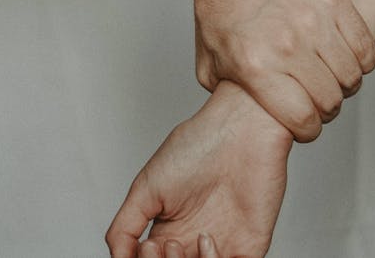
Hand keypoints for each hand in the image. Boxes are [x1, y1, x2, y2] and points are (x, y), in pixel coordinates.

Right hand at [106, 81, 293, 257]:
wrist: (239, 128)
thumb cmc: (196, 147)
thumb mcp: (146, 188)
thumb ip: (124, 228)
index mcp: (170, 231)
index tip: (143, 244)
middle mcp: (195, 242)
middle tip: (158, 244)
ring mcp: (223, 246)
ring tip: (176, 244)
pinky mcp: (250, 247)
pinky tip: (206, 240)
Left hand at [193, 0, 374, 141]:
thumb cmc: (220, 8)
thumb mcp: (210, 62)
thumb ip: (230, 96)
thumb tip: (247, 118)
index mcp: (257, 68)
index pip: (303, 119)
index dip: (308, 129)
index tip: (307, 124)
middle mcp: (287, 47)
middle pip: (330, 100)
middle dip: (327, 109)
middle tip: (320, 101)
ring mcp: (314, 22)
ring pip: (351, 75)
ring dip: (345, 84)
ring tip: (333, 78)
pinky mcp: (333, 1)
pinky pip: (364, 46)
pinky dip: (362, 60)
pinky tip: (347, 57)